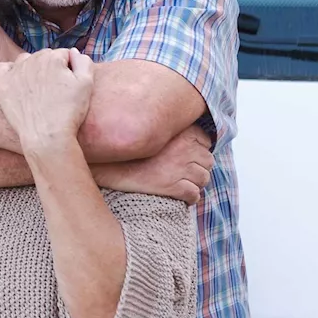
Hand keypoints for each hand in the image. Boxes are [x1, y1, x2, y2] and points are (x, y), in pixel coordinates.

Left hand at [0, 48, 93, 151]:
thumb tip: (73, 52)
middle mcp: (33, 60)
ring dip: (32, 68)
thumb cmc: (68, 112)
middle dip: (51, 68)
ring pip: (26, 60)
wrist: (46, 136)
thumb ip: (83, 62)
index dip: (69, 69)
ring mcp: (15, 71)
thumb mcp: (87, 84)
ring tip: (38, 89)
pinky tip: (17, 83)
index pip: (64, 55)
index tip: (69, 85)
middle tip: (55, 90)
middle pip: (45, 57)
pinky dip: (10, 71)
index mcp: (53, 57)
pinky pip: (3, 67)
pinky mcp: (2, 83)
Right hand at [91, 125, 213, 203]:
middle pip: (207, 161)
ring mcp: (180, 169)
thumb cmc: (126, 150)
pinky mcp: (174, 187)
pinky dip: (190, 198)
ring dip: (196, 183)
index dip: (198, 150)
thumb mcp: (149, 131)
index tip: (188, 155)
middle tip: (187, 172)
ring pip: (203, 179)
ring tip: (185, 185)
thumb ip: (166, 126)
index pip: (205, 141)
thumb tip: (178, 120)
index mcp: (181, 133)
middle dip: (200, 168)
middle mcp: (184, 150)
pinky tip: (182, 197)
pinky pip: (193, 194)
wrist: (109, 168)